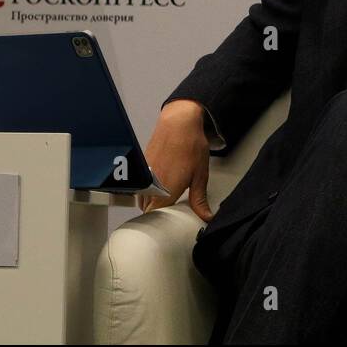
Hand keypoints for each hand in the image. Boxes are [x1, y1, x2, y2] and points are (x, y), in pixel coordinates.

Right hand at [137, 99, 214, 221]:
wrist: (178, 122)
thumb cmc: (190, 146)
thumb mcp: (200, 176)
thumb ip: (199, 200)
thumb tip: (205, 216)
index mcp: (165, 193)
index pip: (155, 219)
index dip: (163, 223)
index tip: (171, 224)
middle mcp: (150, 187)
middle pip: (148, 210)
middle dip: (158, 213)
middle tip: (173, 211)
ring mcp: (144, 177)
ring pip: (143, 199)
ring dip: (152, 201)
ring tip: (168, 197)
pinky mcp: (141, 168)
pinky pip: (141, 186)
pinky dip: (149, 189)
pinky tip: (162, 184)